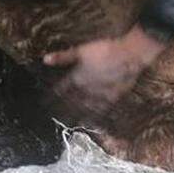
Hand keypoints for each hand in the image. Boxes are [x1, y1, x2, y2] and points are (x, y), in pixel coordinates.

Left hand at [42, 25, 166, 119]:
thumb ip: (63, 57)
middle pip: (69, 102)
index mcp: (77, 77)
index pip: (60, 89)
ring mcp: (99, 95)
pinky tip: (87, 123)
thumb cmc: (105, 49)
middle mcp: (86, 89)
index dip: (51, 96)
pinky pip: (99, 111)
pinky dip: (92, 117)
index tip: (44, 102)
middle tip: (51, 115)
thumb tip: (45, 59)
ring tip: (65, 122)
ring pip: (82, 109)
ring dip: (73, 116)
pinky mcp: (111, 98)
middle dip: (59, 109)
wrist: (129, 55)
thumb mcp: (81, 50)